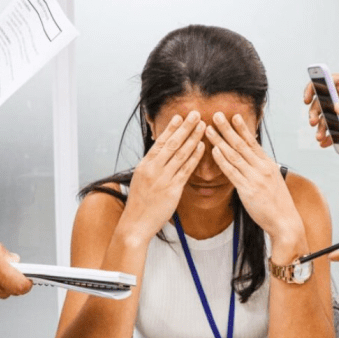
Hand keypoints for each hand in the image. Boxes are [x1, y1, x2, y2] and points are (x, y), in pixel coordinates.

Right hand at [121, 111, 205, 241]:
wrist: (136, 223)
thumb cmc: (139, 203)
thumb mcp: (140, 179)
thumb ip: (151, 166)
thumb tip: (159, 153)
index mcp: (144, 165)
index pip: (160, 142)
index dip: (171, 128)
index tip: (180, 116)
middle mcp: (153, 169)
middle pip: (172, 144)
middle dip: (185, 127)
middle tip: (196, 114)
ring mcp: (163, 179)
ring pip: (181, 154)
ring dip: (193, 138)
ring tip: (202, 126)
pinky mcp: (172, 190)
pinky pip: (186, 170)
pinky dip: (194, 157)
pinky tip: (202, 147)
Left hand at [205, 112, 307, 263]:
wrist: (286, 222)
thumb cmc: (278, 203)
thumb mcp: (273, 181)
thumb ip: (263, 169)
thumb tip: (255, 159)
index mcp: (268, 164)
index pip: (252, 142)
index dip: (242, 128)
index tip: (233, 116)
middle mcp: (262, 168)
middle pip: (241, 144)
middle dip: (227, 128)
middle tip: (216, 115)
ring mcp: (255, 178)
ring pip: (234, 155)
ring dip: (220, 140)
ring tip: (209, 129)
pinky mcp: (248, 190)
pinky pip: (232, 172)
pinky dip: (223, 160)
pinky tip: (214, 150)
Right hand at [303, 73, 338, 146]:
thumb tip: (337, 109)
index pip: (324, 81)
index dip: (312, 89)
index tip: (307, 100)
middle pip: (323, 102)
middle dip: (316, 113)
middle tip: (314, 123)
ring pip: (329, 116)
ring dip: (323, 127)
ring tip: (321, 137)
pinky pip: (338, 126)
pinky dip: (332, 134)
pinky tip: (327, 142)